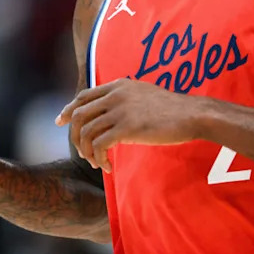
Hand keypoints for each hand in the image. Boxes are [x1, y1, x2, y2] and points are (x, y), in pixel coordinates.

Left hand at [55, 79, 199, 172]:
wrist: (193, 114)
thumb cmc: (173, 110)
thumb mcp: (144, 95)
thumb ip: (125, 99)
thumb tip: (112, 115)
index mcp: (119, 85)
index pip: (83, 96)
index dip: (69, 110)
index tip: (61, 122)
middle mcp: (115, 95)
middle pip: (79, 115)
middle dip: (74, 136)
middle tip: (82, 153)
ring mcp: (120, 110)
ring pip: (86, 132)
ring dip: (87, 152)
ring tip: (97, 163)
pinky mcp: (127, 127)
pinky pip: (99, 145)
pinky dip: (99, 159)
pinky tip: (108, 167)